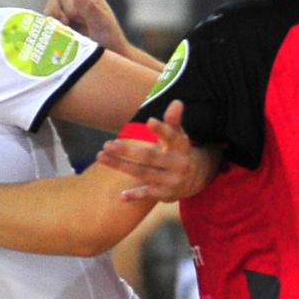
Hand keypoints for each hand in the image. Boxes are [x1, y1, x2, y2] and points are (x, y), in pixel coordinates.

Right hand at [45, 0, 130, 55]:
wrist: (113, 58)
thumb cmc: (111, 40)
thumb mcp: (102, 24)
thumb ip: (89, 8)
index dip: (61, 7)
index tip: (66, 22)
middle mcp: (77, 5)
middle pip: (54, 1)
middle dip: (53, 13)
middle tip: (60, 28)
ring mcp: (69, 16)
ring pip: (49, 13)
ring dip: (50, 23)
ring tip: (58, 35)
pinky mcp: (63, 28)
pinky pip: (50, 25)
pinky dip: (49, 31)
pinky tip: (54, 40)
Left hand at [96, 101, 219, 202]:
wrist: (197, 179)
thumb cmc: (179, 151)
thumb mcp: (179, 136)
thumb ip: (173, 121)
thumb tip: (176, 102)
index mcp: (182, 146)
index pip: (172, 137)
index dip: (162, 130)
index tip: (149, 121)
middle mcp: (178, 164)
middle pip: (150, 156)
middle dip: (128, 150)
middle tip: (108, 144)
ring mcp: (171, 180)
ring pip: (143, 173)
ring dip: (121, 166)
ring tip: (101, 157)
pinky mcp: (165, 194)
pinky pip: (148, 194)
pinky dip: (135, 195)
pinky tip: (121, 196)